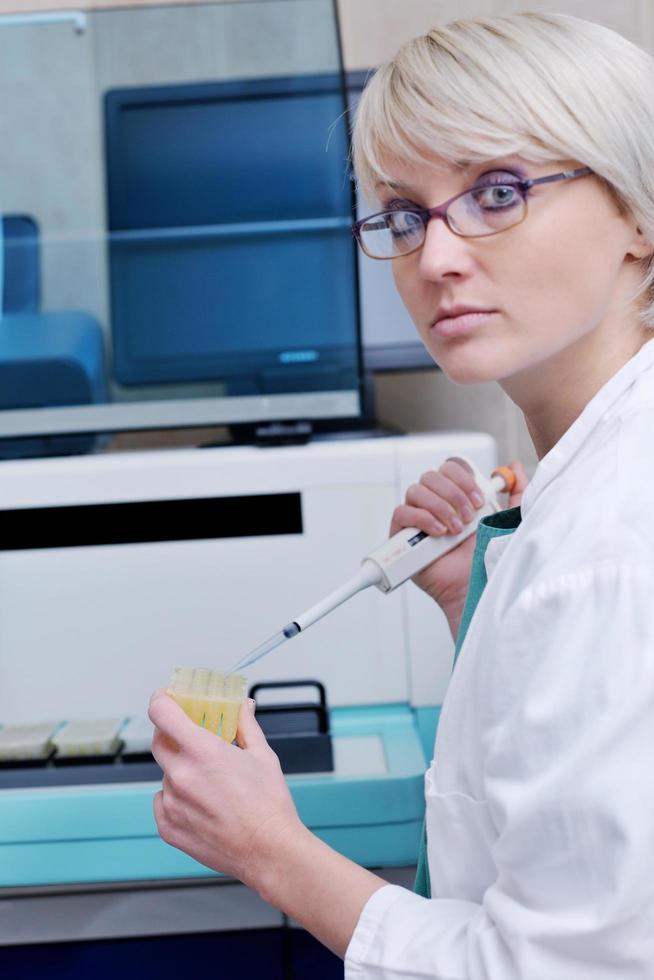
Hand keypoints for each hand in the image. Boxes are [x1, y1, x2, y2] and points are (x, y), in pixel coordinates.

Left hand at [149, 692, 300, 887]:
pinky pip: (163, 802)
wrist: (268, 850)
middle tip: (191, 738)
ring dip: (181, 771)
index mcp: (203, 751)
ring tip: (211, 784)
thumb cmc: (269, 805)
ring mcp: (171, 803)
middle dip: (172, 735)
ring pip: (166, 774)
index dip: (160, 700)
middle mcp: (181, 775)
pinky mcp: (168, 827)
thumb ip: (246, 725)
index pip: (162, 713)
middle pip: (159, 741)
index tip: (165, 698)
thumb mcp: (262, 755)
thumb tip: (243, 706)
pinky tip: (202, 804)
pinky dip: (177, 798)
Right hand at [390, 458, 527, 611]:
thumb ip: (515, 493)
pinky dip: (421, 518)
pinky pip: (401, 513)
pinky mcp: (402, 537)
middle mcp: (434, 505)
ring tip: (456, 529)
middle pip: (431, 476)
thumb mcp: (509, 521)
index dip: (462, 477)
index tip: (480, 498)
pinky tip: (439, 533)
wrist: (474, 589)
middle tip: (469, 517)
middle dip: (453, 493)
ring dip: (439, 506)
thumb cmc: (488, 561)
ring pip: (415, 491)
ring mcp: (417, 521)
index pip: (449, 469)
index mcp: (456, 498)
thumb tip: (513, 467)